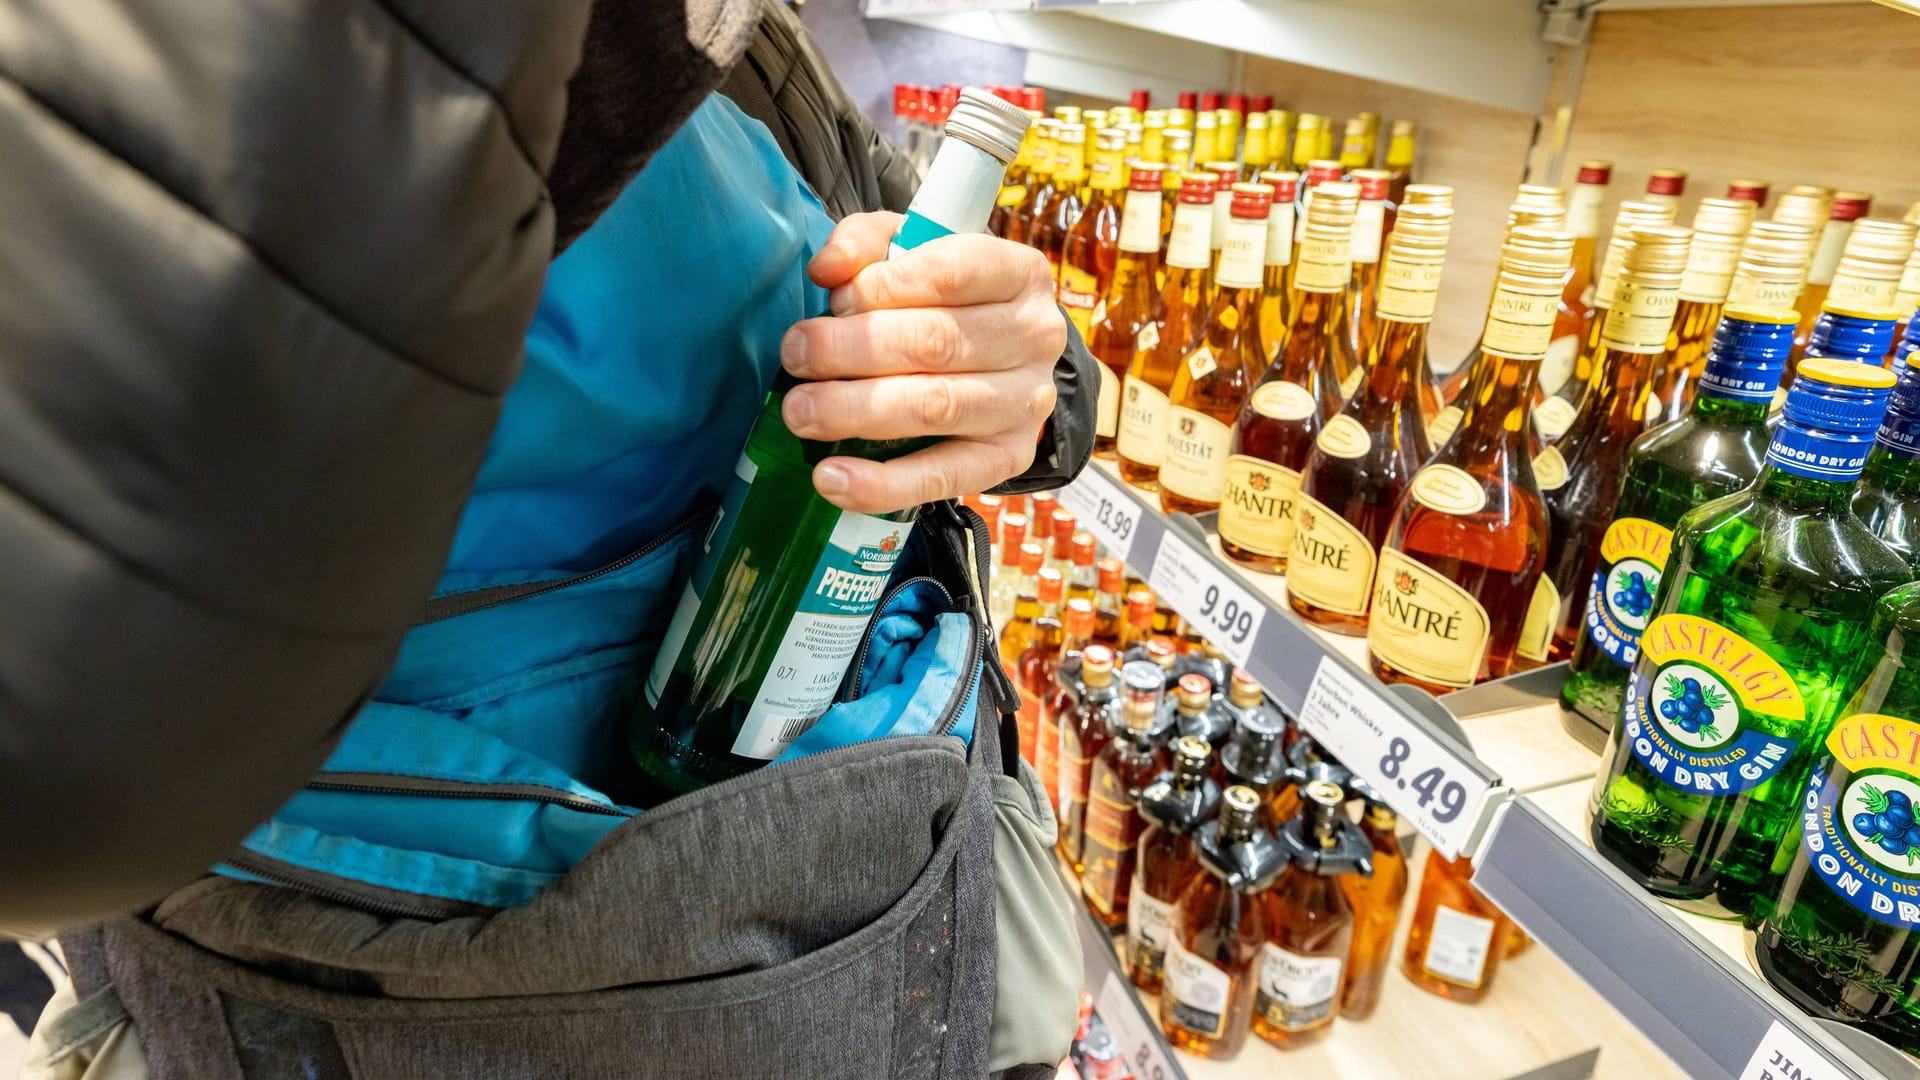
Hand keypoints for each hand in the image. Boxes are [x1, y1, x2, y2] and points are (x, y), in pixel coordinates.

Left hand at [780, 211, 1066, 513]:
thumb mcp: (913, 251)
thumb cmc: (946, 301)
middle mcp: (1035, 337)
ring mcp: (1027, 404)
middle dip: (849, 350)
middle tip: (796, 355)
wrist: (1002, 366)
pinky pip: (941, 478)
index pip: (948, 273)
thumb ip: (867, 244)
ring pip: (934, 407)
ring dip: (854, 410)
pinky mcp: (1006, 459)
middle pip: (934, 342)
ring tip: (800, 411)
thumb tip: (827, 269)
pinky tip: (830, 478)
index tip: (833, 299)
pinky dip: (880, 484)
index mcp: (1019, 273)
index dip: (879, 287)